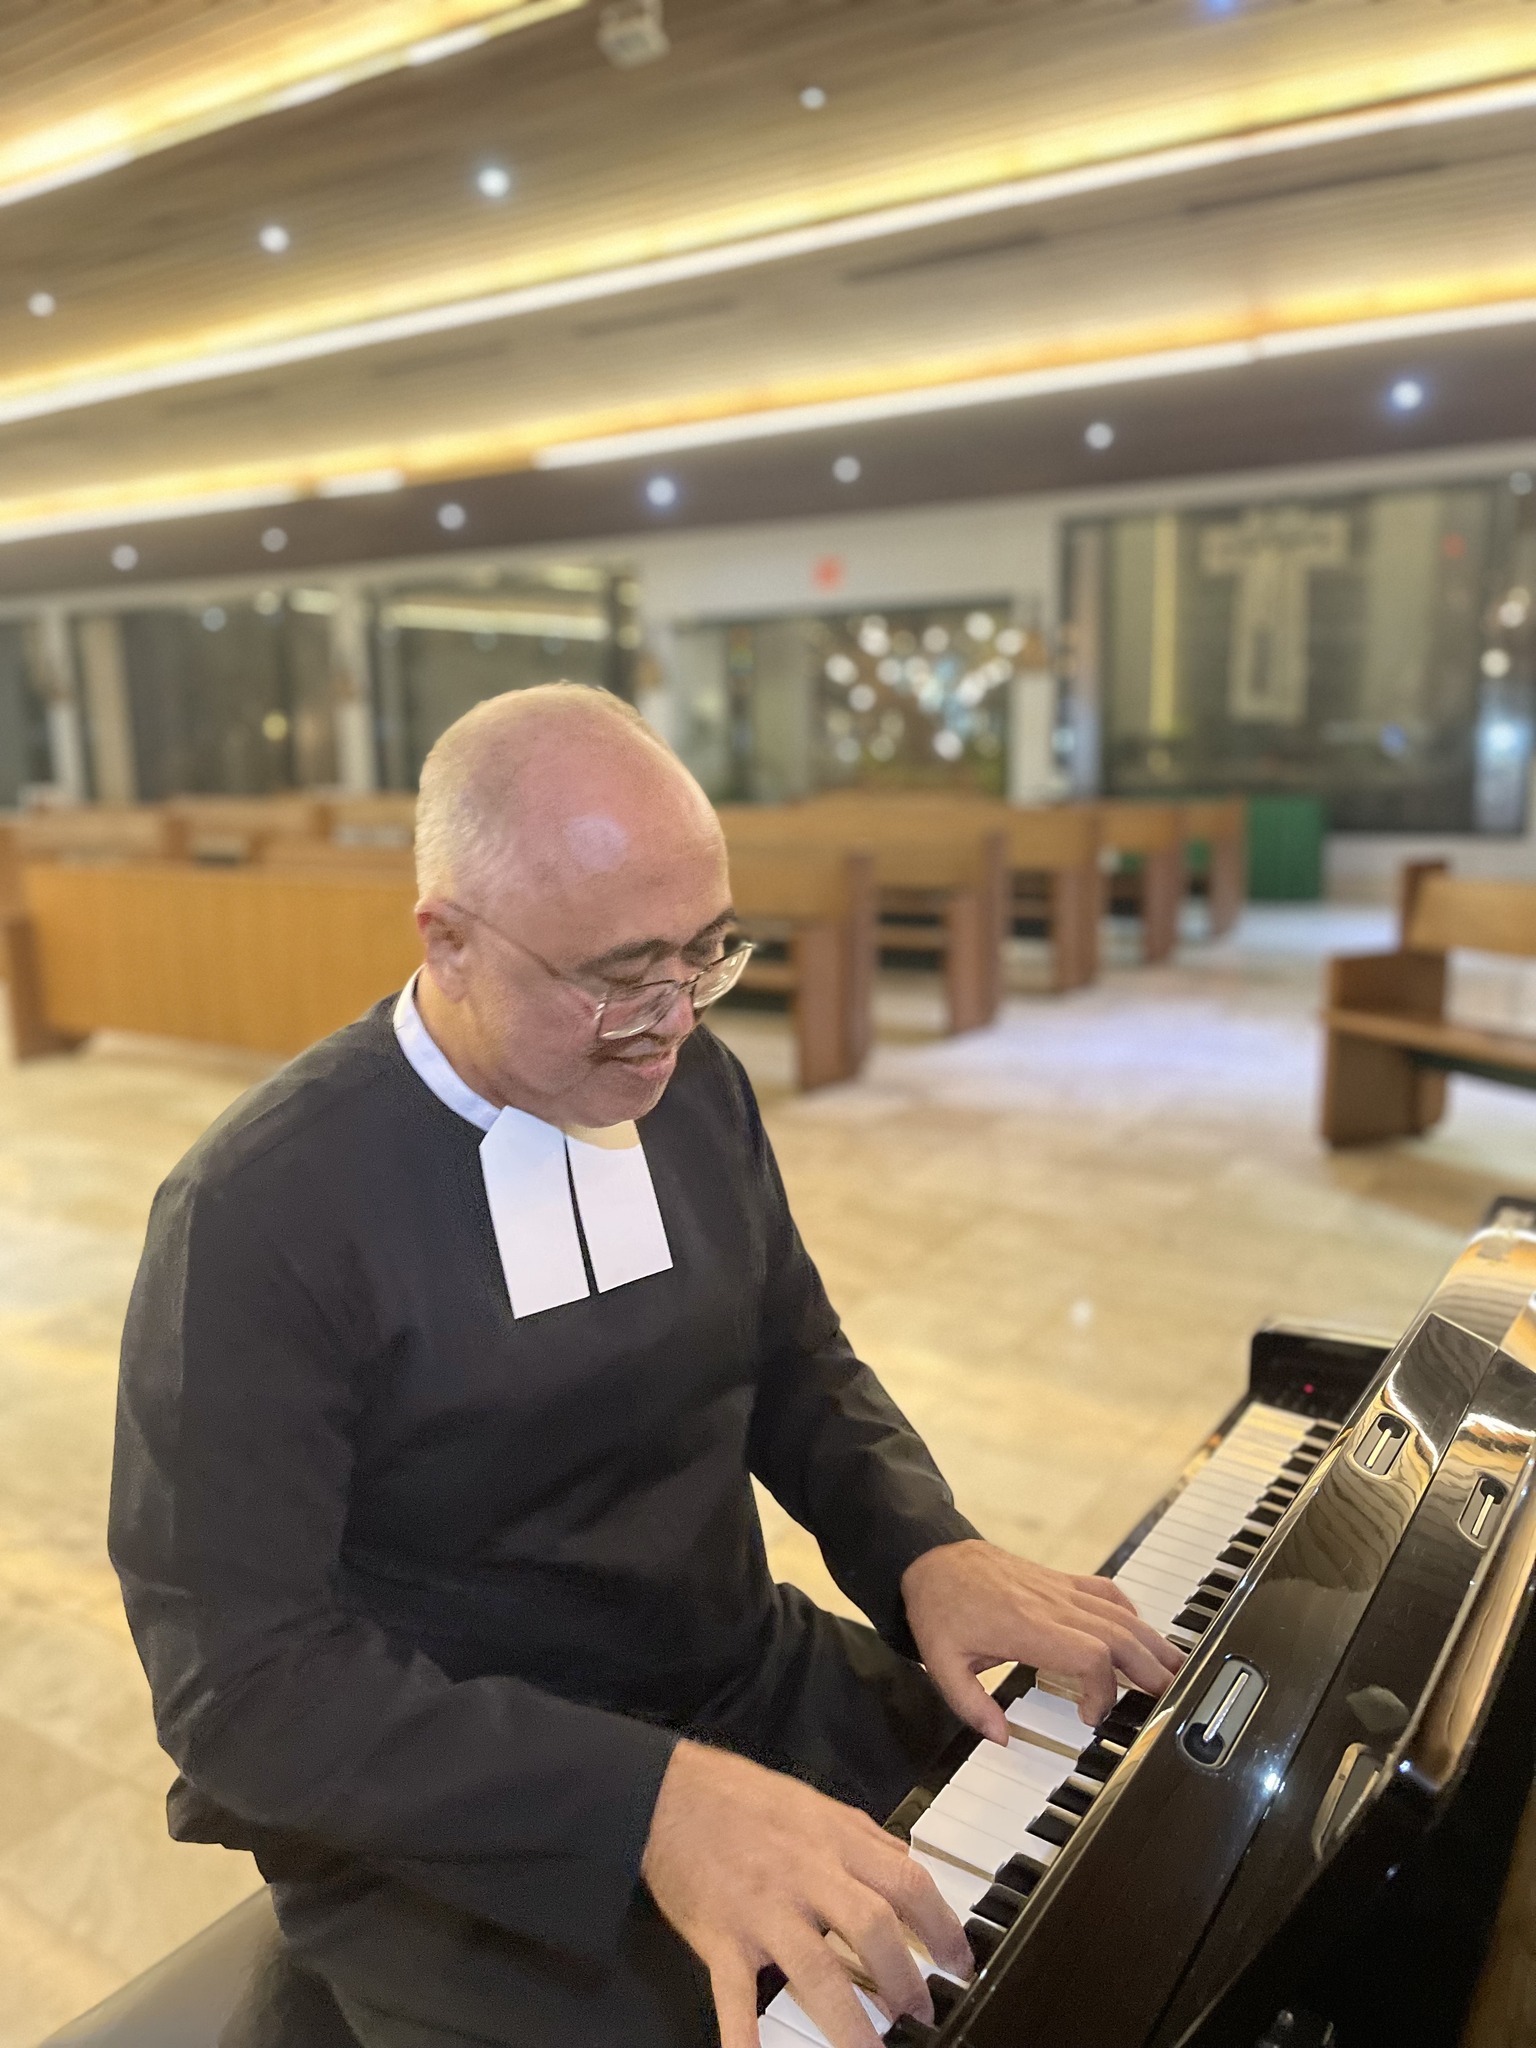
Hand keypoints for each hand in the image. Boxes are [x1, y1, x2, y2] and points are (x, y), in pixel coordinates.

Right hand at [642, 1738, 972, 2047]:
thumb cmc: (740, 1796)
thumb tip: (905, 1862)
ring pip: (817, 1970)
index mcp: (833, 1841)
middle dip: (904, 1978)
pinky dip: (745, 2039)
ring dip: (850, 2022)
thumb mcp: (813, 1802)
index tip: (959, 1962)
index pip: (906, 1882)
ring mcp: (763, 1910)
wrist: (666, 1794)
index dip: (941, 1925)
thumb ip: (862, 1835)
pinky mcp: (722, 1938)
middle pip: (872, 1928)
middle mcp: (806, 1875)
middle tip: (923, 2015)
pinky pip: (737, 1996)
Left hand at [902, 1538, 1183, 1737]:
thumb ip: (970, 1705)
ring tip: (1177, 1671)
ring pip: (1121, 1614)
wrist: (932, 1557)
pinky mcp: (1060, 1580)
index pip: (1089, 1656)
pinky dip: (1131, 1611)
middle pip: (1119, 1636)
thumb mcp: (940, 1663)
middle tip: (1169, 1702)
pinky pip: (1107, 1591)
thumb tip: (1001, 1738)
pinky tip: (1142, 1631)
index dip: (1104, 1691)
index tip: (1093, 1716)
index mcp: (1026, 1627)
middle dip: (1150, 1670)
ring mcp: (1059, 1590)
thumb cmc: (939, 1607)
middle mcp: (1051, 1605)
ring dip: (1153, 1642)